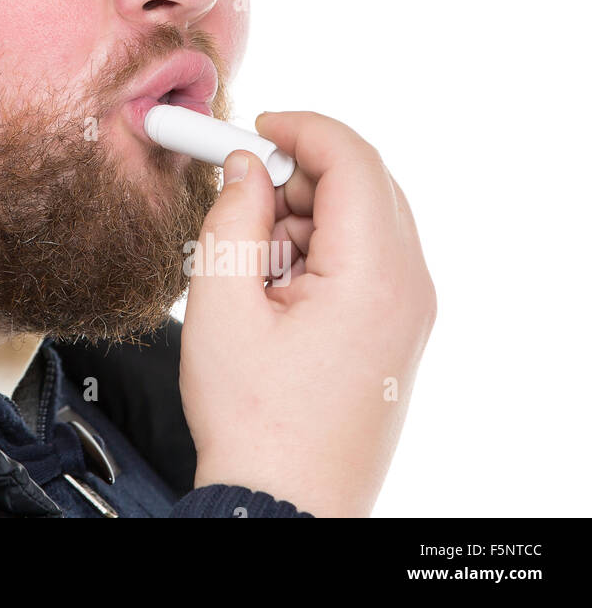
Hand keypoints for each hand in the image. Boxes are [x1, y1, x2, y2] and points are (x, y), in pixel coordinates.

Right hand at [179, 111, 435, 516]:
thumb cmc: (254, 418)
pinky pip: (366, 258)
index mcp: (373, 275)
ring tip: (252, 270)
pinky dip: (318, 251)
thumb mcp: (220, 304)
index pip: (353, 160)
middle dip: (298, 175)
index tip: (253, 126)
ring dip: (304, 218)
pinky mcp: (398, 330)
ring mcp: (411, 312)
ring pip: (363, 219)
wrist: (286, 502)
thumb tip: (244, 167)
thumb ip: (231, 217)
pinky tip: (275, 291)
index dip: (300, 128)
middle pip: (364, 184)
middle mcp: (409, 287)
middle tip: (241, 199)